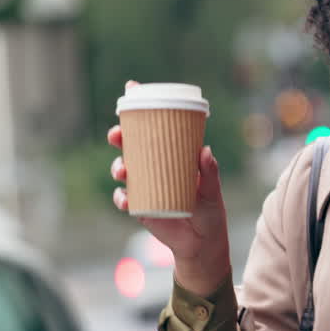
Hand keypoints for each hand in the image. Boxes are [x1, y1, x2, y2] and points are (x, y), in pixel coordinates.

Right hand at [108, 80, 231, 295]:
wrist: (203, 243)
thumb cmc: (210, 211)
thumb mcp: (213, 191)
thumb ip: (210, 173)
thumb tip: (205, 151)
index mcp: (174, 156)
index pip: (157, 127)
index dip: (142, 108)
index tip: (131, 88)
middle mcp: (156, 167)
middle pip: (132, 145)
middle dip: (120, 136)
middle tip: (116, 134)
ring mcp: (146, 186)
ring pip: (124, 169)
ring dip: (118, 166)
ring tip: (122, 170)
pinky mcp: (140, 207)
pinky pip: (124, 199)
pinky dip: (121, 197)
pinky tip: (125, 198)